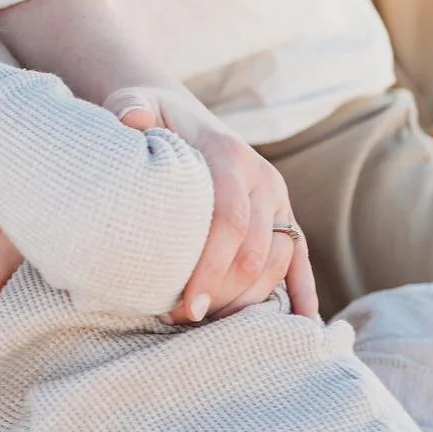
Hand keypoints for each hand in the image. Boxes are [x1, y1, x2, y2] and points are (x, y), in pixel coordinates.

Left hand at [104, 85, 318, 320]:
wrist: (181, 114)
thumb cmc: (154, 119)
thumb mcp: (136, 103)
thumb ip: (130, 109)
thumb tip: (131, 119)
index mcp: (230, 155)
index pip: (230, 220)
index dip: (211, 266)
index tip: (187, 304)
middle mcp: (263, 179)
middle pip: (255, 251)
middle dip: (222, 292)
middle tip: (183, 319)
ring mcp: (279, 201)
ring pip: (277, 262)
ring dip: (246, 300)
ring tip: (205, 323)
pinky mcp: (285, 218)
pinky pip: (299, 260)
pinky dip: (302, 294)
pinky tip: (300, 327)